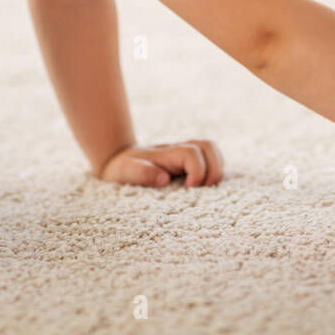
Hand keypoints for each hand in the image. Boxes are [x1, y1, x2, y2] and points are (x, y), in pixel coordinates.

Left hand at [97, 140, 224, 187]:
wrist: (117, 158)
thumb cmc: (122, 168)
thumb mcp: (125, 171)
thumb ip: (142, 173)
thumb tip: (164, 178)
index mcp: (166, 153)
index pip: (191, 153)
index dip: (197, 170)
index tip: (189, 188)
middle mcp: (178, 149)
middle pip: (208, 145)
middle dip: (214, 168)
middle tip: (205, 189)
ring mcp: (185, 153)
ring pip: (211, 149)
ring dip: (216, 168)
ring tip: (207, 188)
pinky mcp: (188, 160)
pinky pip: (209, 158)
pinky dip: (213, 169)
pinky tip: (205, 186)